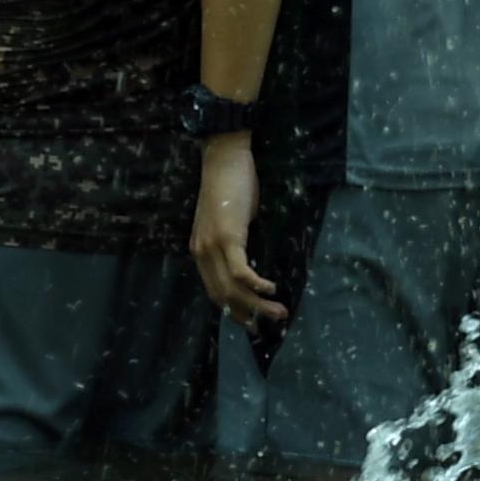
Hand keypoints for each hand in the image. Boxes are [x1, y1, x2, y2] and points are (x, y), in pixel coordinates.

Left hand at [188, 135, 283, 327]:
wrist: (224, 156)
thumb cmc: (231, 185)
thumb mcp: (229, 222)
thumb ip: (234, 244)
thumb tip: (251, 264)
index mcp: (200, 251)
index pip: (214, 292)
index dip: (234, 310)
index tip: (252, 322)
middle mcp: (202, 252)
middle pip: (223, 296)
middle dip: (248, 315)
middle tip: (270, 324)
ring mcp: (213, 245)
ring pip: (233, 289)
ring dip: (257, 305)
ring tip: (279, 312)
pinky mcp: (227, 237)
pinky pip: (240, 272)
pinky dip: (256, 285)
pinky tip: (271, 288)